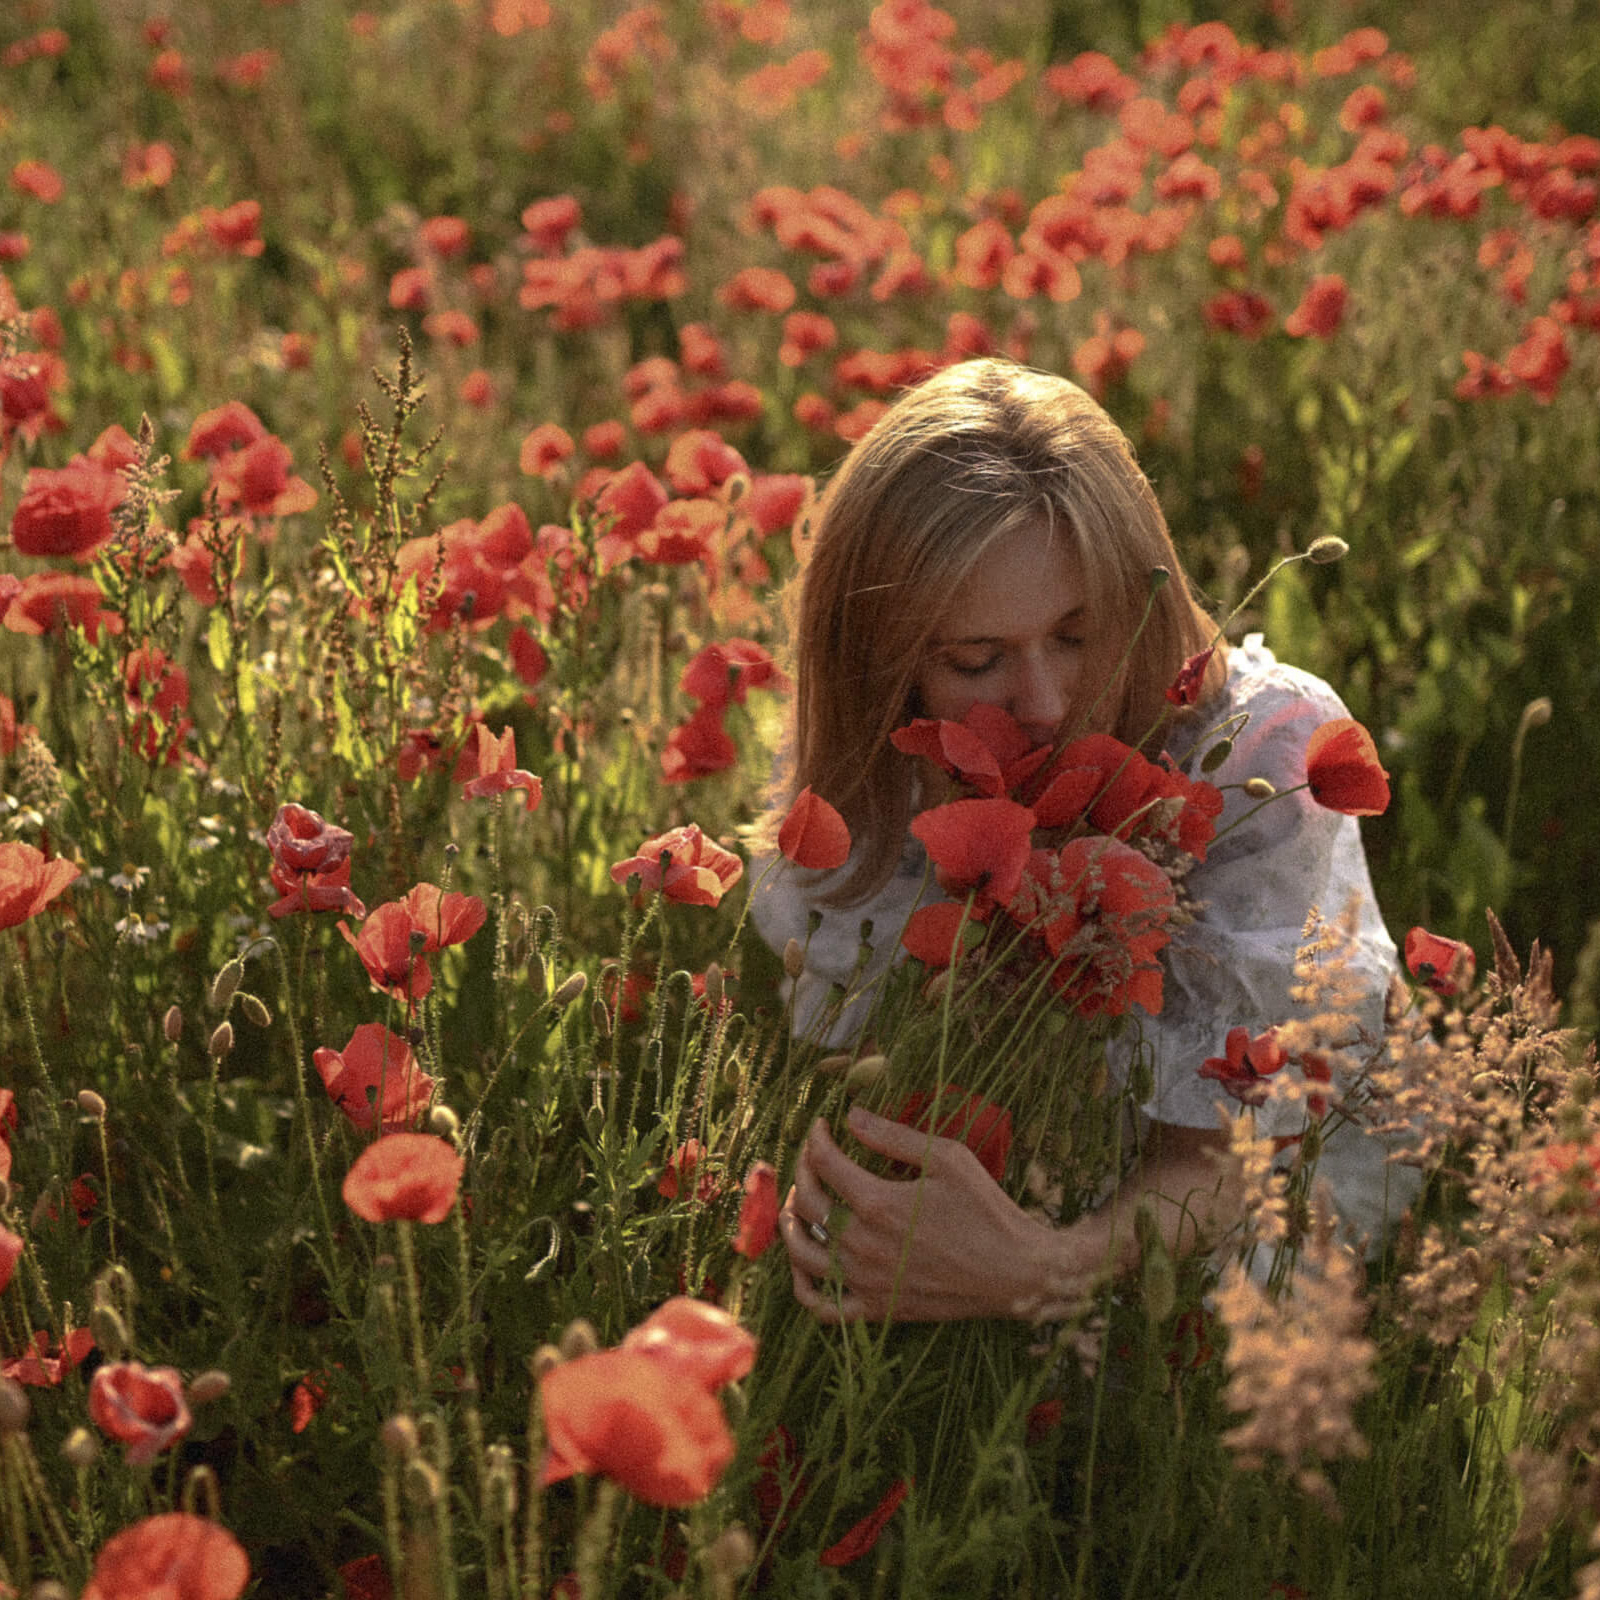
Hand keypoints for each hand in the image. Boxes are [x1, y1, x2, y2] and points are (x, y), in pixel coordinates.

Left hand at [777, 1106, 1096, 1323]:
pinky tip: (806, 1264)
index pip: (824, 1163)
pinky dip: (803, 1286)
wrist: (1016, 1272)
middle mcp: (863, 1244)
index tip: (823, 1126)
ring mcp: (866, 1282)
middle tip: (811, 1158)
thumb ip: (894, 1135)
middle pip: (806, 1203)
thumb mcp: (948, 1158)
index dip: (817, 1138)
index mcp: (878, 1203)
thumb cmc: (986, 1210)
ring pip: (801, 1254)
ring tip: (798, 1203)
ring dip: (790, 1223)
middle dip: (800, 1171)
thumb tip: (850, 1115)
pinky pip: (822, 1307)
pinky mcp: (877, 1309)